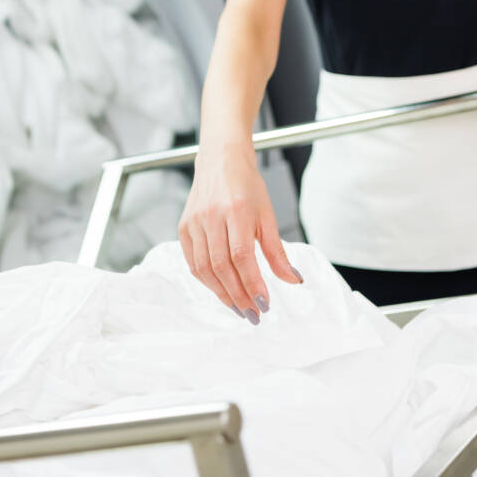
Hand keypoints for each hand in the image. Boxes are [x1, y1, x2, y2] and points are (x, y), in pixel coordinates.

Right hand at [178, 145, 301, 322]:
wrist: (221, 161)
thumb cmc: (247, 186)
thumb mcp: (268, 215)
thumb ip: (277, 251)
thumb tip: (293, 280)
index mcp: (236, 210)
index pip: (242, 256)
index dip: (252, 284)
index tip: (264, 305)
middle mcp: (212, 216)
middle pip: (222, 267)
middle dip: (238, 295)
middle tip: (253, 314)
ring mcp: (194, 222)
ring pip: (204, 268)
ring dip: (222, 293)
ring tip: (239, 307)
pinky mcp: (183, 227)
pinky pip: (192, 262)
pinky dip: (206, 281)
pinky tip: (221, 290)